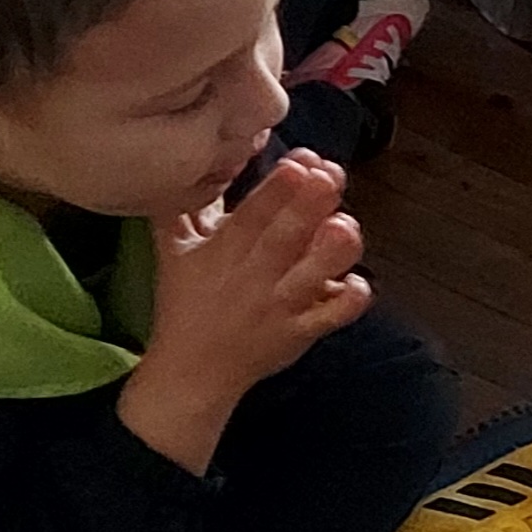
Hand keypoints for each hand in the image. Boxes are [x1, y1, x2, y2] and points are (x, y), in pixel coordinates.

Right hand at [120, 153, 370, 473]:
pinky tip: (358, 280)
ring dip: (332, 251)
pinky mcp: (302, 332)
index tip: (300, 162)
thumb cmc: (186, 303)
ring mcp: (281, 306)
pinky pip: (332, 316)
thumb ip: (185, 207)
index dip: (277, 190)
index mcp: (224, 252)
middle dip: (308, 206)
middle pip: (285, 238)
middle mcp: (255, 277)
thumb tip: (202, 160)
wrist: (192, 371)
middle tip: (329, 177)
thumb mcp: (173, 250)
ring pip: (312, 275)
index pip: (252, 216)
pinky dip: (350, 298)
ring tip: (346, 226)